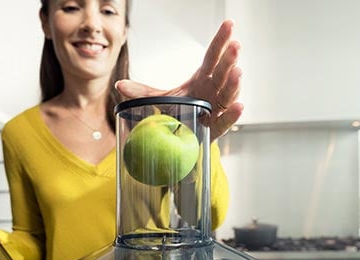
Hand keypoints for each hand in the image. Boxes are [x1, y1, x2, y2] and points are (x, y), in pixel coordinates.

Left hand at [115, 20, 242, 140]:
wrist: (184, 134)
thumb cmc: (180, 111)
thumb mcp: (161, 99)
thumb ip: (142, 91)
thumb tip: (120, 85)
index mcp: (202, 78)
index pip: (212, 56)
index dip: (220, 41)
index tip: (229, 24)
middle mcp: (213, 90)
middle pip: (222, 72)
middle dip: (230, 59)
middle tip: (235, 45)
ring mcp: (217, 108)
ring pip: (228, 94)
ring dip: (234, 83)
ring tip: (237, 72)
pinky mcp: (217, 127)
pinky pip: (227, 121)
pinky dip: (234, 115)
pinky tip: (240, 106)